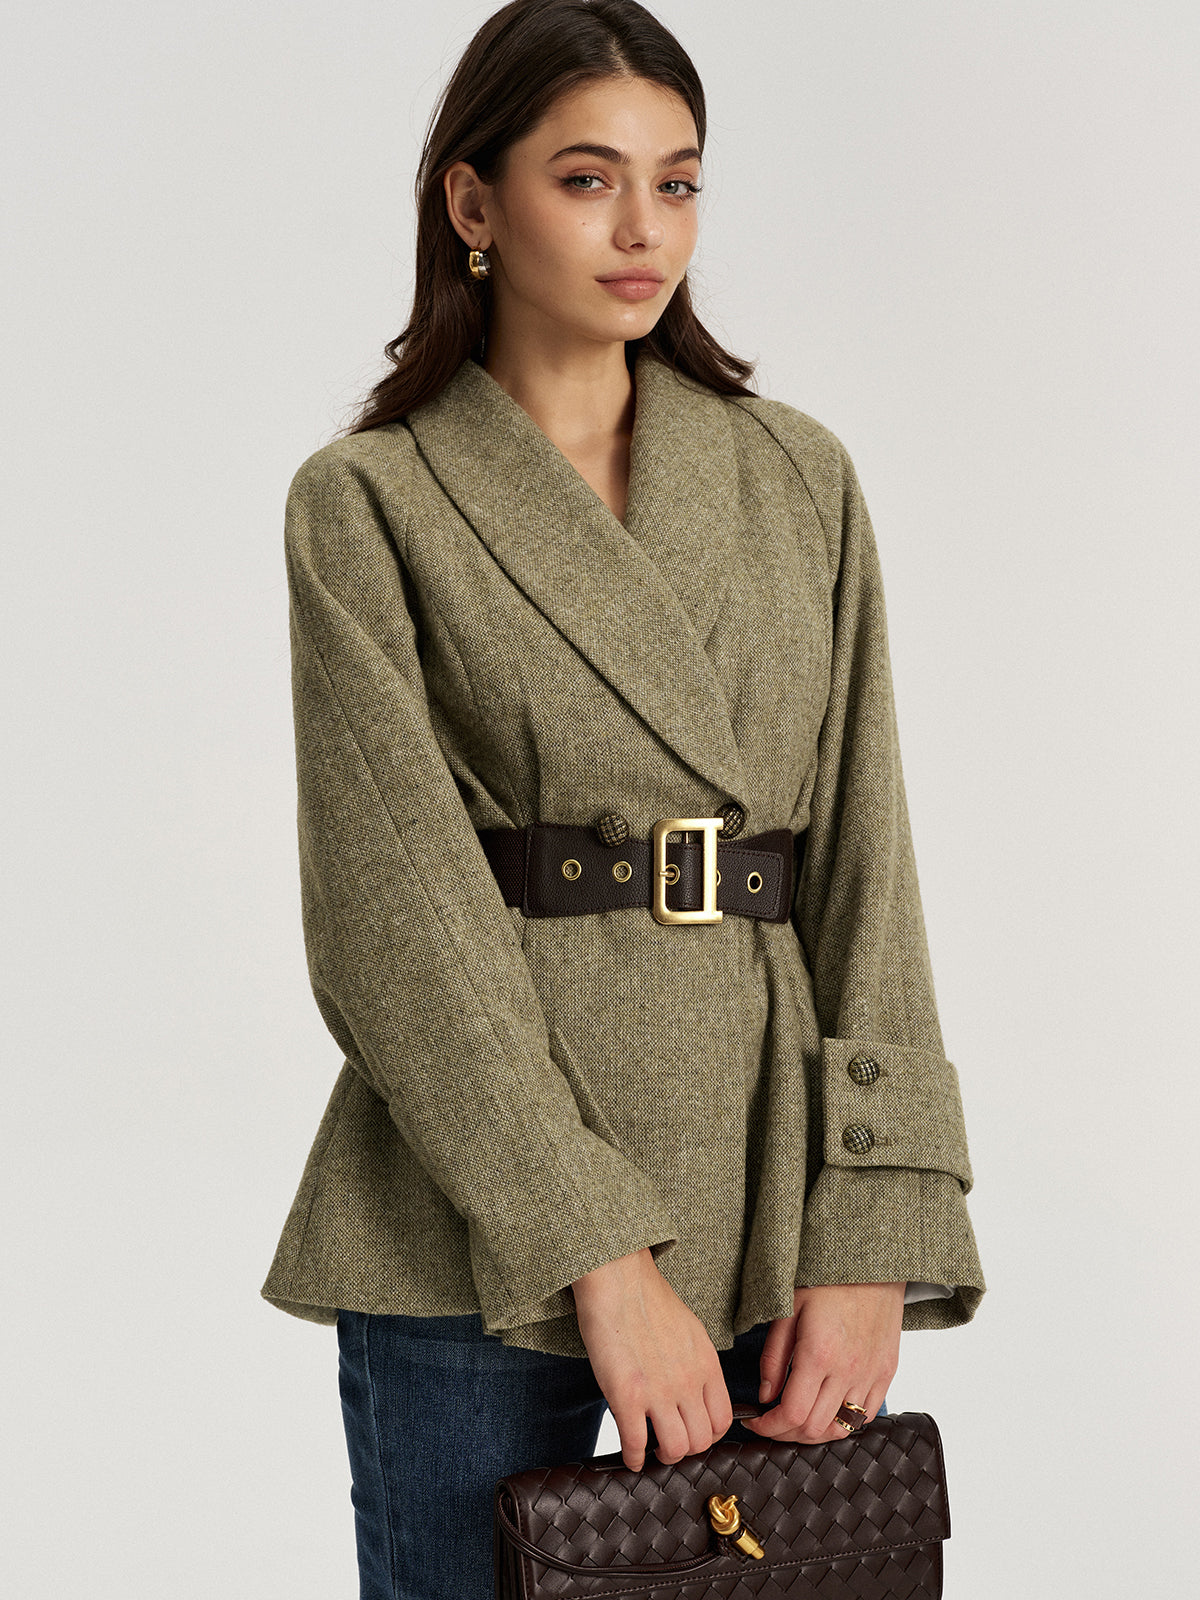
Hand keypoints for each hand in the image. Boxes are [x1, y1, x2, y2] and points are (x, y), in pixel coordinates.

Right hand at [571, 1247, 733, 1470]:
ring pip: (675, 1450)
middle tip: (670, 1443)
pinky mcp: (626, 1395)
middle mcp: (688, 1381)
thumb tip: (695, 1390)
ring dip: (662, 1456)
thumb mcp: (689, 1329)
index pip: (722, 1420)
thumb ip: (696, 1363)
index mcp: (706, 1364)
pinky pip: (636, 1445)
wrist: (617, 1277)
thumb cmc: (647, 1297)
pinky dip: (634, 1458)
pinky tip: (630, 1455)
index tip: (693, 1433)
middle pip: (701, 1441)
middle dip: (686, 1449)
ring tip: (652, 1449)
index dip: (708, 1434)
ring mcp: (658, 1391)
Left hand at [740, 1282, 903, 1444]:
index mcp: (819, 1353)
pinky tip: (826, 1411)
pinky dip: (842, 1423)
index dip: (769, 1427)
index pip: (792, 1413)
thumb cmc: (826, 1280)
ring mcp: (871, 1374)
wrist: (871, 1263)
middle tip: (770, 1421)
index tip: (755, 1421)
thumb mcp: (787, 1310)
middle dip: (785, 1432)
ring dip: (813, 1434)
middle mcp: (848, 1370)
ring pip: (841, 1429)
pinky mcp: (887, 1372)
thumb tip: (765, 1396)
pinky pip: (866, 1416)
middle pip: (814, 1428)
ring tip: (796, 1420)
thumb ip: (774, 1357)